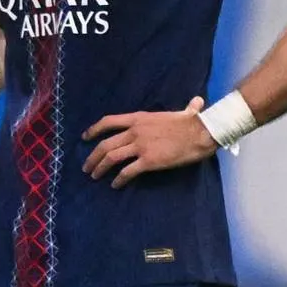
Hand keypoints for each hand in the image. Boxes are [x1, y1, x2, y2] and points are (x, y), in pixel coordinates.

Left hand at [83, 98, 217, 186]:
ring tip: (94, 176)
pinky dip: (119, 179)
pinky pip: (127, 172)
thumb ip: (186, 109)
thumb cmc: (195, 123)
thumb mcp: (184, 112)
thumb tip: (197, 101)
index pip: (108, 121)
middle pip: (105, 144)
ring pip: (111, 158)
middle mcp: (135, 132)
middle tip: (86, 166)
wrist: (202, 133)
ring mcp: (140, 147)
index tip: (85, 138)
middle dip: (92, 157)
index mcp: (139, 118)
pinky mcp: (148, 161)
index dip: (94, 130)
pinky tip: (115, 185)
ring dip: (100, 168)